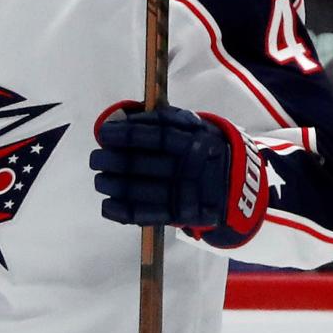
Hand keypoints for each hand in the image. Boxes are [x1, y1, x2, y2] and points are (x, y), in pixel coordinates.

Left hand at [90, 104, 267, 245]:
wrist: (236, 182)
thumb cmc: (204, 147)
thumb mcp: (195, 126)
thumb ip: (166, 120)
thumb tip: (126, 117)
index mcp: (194, 140)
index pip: (156, 136)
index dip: (127, 134)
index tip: (104, 133)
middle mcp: (189, 167)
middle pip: (144, 164)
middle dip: (114, 161)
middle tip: (95, 158)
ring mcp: (185, 193)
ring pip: (142, 190)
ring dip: (115, 186)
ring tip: (99, 180)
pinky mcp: (181, 215)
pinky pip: (149, 215)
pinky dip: (125, 212)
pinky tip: (107, 206)